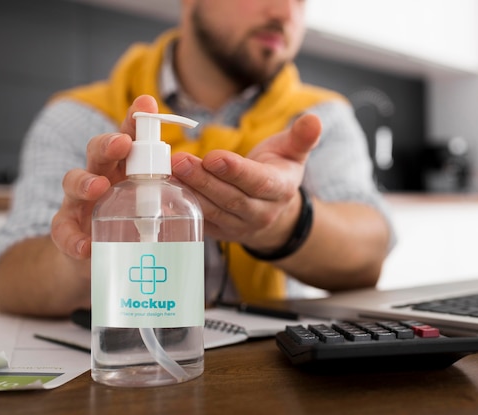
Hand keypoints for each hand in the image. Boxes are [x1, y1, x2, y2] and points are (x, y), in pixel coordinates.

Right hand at [50, 95, 158, 260]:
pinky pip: (64, 231)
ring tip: (98, 188)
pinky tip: (85, 246)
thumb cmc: (131, 222)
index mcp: (124, 168)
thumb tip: (201, 174)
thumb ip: (171, 187)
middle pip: (98, 152)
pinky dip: (73, 238)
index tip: (147, 104)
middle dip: (108, 144)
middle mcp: (100, 177)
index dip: (135, 121)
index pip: (128, 138)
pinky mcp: (68, 230)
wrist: (101, 256)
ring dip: (85, 183)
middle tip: (122, 143)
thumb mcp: (154, 202)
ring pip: (73, 182)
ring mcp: (79, 202)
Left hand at [171, 113, 321, 251]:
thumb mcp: (293, 152)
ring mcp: (239, 227)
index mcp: (280, 190)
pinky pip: (199, 220)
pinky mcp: (220, 233)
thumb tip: (314, 119)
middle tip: (178, 160)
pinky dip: (180, 205)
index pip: (258, 182)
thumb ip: (301, 137)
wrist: (274, 211)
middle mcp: (261, 213)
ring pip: (212, 210)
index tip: (213, 157)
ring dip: (188, 191)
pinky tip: (163, 189)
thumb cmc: (279, 172)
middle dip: (203, 180)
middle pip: (230, 198)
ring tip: (166, 171)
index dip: (236, 171)